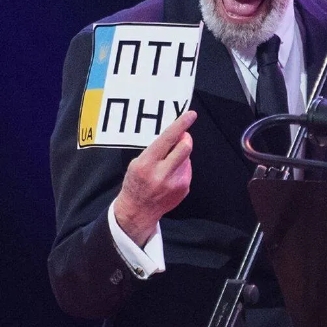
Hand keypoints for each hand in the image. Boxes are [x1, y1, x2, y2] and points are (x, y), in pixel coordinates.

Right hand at [114, 110, 196, 245]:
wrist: (138, 211)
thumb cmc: (136, 182)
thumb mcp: (138, 162)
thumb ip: (157, 149)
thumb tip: (177, 134)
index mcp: (147, 164)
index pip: (168, 139)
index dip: (181, 124)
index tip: (191, 115)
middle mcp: (163, 174)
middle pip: (185, 147)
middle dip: (185, 138)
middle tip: (181, 136)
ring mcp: (176, 183)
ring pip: (187, 157)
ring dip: (181, 155)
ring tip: (167, 165)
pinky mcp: (184, 189)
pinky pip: (187, 169)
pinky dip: (181, 168)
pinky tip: (170, 177)